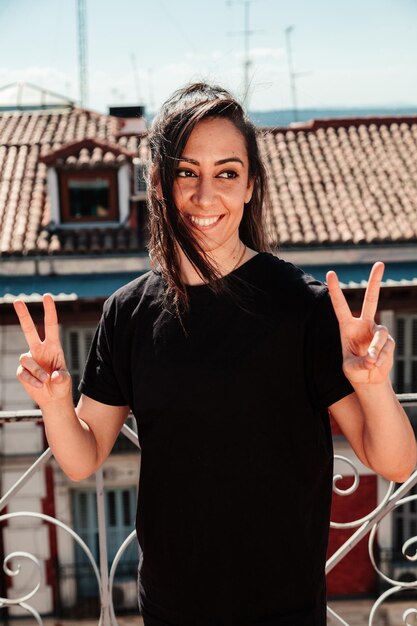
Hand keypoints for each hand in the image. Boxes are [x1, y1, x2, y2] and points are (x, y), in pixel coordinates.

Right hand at [13, 294, 71, 406]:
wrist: (53, 399)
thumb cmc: (61, 385)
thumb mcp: (65, 381)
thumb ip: (61, 378)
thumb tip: (52, 376)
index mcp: (53, 346)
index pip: (51, 325)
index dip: (49, 311)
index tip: (47, 296)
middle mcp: (39, 350)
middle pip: (28, 330)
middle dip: (23, 315)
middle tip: (17, 300)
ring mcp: (29, 360)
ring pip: (26, 359)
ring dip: (37, 371)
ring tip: (45, 381)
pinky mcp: (21, 371)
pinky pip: (23, 373)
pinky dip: (32, 381)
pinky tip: (39, 386)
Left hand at [326, 262, 394, 385]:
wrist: (369, 379)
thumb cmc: (355, 371)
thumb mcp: (351, 369)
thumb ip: (360, 363)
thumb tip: (373, 358)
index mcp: (347, 327)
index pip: (340, 306)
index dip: (336, 290)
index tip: (331, 273)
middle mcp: (364, 324)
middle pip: (371, 299)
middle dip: (375, 281)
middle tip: (380, 263)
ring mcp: (377, 331)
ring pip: (381, 334)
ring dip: (377, 350)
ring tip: (372, 362)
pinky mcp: (389, 340)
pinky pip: (387, 347)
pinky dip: (382, 358)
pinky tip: (377, 365)